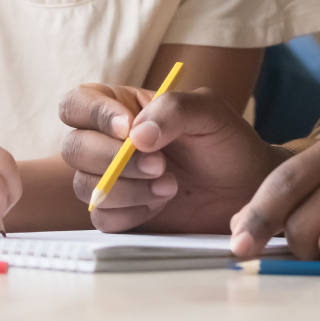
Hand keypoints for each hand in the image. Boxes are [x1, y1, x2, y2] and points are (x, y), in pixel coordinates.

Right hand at [59, 84, 287, 232]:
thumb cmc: (226, 142)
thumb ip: (173, 109)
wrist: (246, 188)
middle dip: (113, 159)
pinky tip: (161, 204)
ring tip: (170, 185)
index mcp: (122, 108)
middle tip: (160, 165)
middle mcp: (109, 142)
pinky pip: (102, 217)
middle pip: (74, 148)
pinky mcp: (120, 213)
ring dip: (127, 188)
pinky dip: (131, 212)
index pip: (78, 103)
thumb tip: (134, 135)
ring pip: (84, 185)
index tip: (128, 129)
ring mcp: (112, 180)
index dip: (94, 115)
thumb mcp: (209, 112)